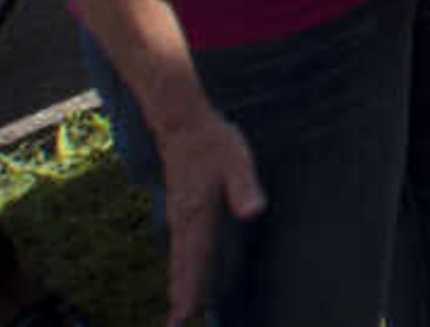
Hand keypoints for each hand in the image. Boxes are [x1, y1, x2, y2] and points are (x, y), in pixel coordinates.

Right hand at [154, 103, 264, 322]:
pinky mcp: (180, 208)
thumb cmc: (213, 142)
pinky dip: (181, 266)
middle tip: (177, 325)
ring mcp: (178, 215)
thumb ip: (245, 186)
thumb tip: (252, 212)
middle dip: (182, 296)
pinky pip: (180, 246)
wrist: (182, 123)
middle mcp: (182, 220)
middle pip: (182, 266)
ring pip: (179, 258)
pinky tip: (184, 272)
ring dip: (181, 284)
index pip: (194, 260)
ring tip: (181, 309)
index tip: (184, 317)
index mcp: (196, 214)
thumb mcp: (237, 160)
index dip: (190, 289)